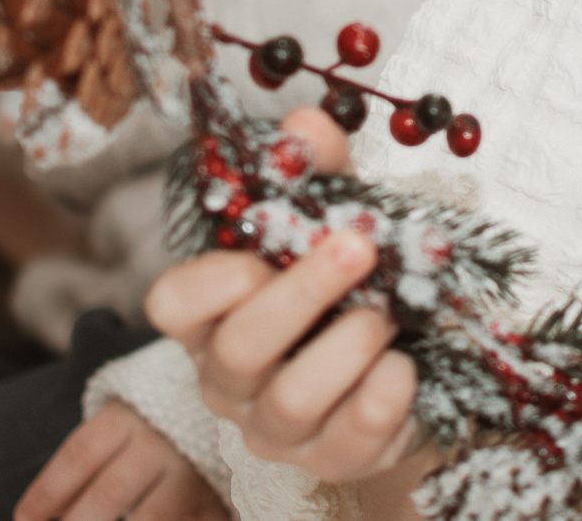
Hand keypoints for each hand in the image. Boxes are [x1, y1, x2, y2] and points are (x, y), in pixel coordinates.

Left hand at [15, 401, 226, 520]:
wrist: (214, 403)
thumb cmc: (147, 426)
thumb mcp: (115, 428)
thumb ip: (83, 468)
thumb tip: (37, 517)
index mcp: (127, 417)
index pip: (80, 454)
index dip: (47, 491)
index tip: (22, 519)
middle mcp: (160, 441)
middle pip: (111, 490)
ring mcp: (192, 472)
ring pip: (151, 518)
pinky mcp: (216, 497)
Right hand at [145, 109, 421, 483]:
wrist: (408, 361)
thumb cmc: (349, 287)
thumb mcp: (333, 219)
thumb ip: (316, 173)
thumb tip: (306, 122)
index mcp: (214, 317)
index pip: (172, 304)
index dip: (216, 277)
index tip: (268, 248)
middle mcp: (231, 379)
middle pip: (241, 348)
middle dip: (302, 293)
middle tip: (359, 249)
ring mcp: (278, 428)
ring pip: (294, 396)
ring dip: (351, 343)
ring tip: (388, 313)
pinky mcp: (334, 459)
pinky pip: (356, 432)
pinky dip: (388, 389)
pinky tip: (405, 363)